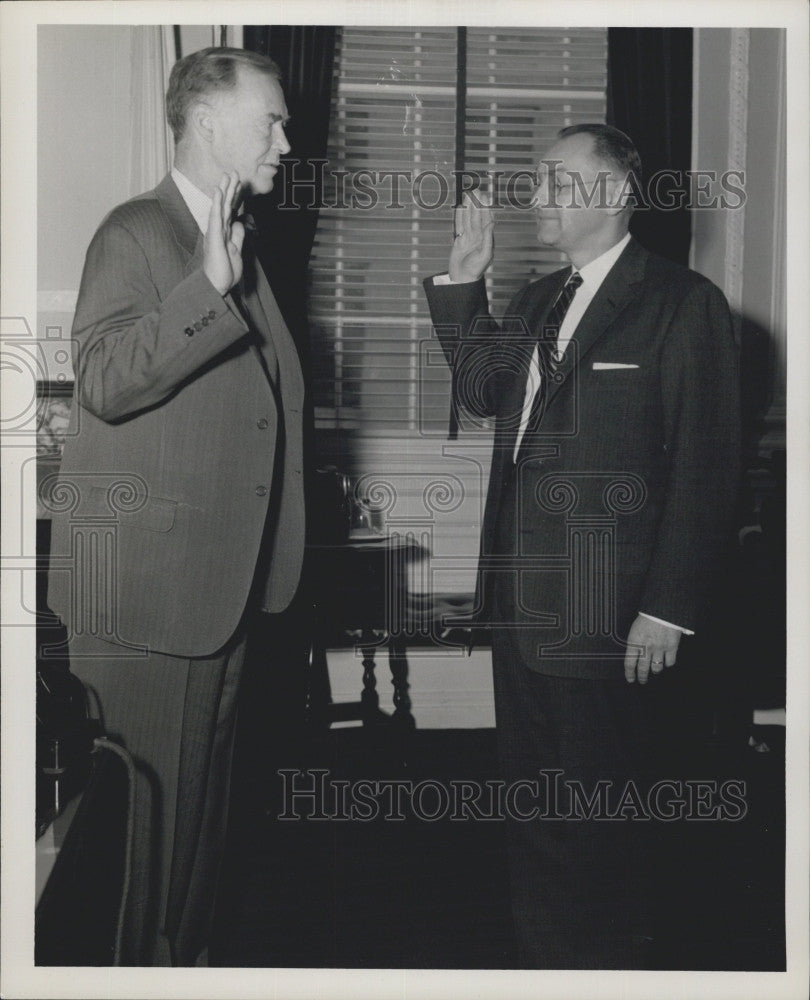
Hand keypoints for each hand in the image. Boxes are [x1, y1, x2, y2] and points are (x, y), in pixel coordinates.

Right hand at [204, 171, 244, 295]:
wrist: (216, 285)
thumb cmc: (225, 271)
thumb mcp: (236, 251)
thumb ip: (238, 237)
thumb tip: (240, 223)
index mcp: (225, 233)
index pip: (231, 211)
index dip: (235, 198)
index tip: (239, 185)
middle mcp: (219, 230)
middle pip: (226, 205)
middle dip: (231, 189)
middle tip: (234, 172)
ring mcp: (216, 232)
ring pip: (221, 206)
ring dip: (225, 190)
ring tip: (228, 175)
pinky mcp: (214, 236)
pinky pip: (216, 216)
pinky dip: (217, 203)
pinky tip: (219, 191)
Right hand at [448, 191, 493, 282]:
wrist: (462, 279)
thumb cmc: (475, 271)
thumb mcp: (485, 255)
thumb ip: (488, 238)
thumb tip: (491, 223)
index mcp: (486, 239)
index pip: (486, 219)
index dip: (485, 207)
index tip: (484, 197)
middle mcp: (478, 236)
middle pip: (477, 216)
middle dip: (477, 203)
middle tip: (476, 190)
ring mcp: (468, 238)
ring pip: (468, 219)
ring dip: (468, 207)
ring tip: (468, 195)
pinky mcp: (460, 241)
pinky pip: (459, 225)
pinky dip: (459, 216)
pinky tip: (460, 207)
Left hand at [624, 615, 681, 684]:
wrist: (663, 609)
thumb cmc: (648, 616)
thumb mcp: (635, 629)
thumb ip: (634, 642)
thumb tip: (634, 654)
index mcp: (634, 641)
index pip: (629, 663)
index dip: (629, 674)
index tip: (630, 679)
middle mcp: (646, 647)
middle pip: (643, 669)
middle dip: (642, 677)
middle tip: (642, 680)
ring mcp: (659, 648)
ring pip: (656, 668)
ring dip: (655, 671)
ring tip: (654, 671)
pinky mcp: (671, 647)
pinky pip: (670, 662)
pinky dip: (668, 664)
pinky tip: (666, 662)